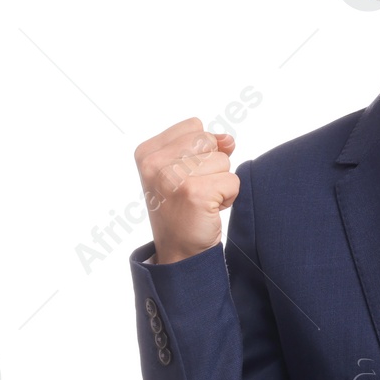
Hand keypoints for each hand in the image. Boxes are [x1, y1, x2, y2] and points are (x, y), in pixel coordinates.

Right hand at [134, 118, 238, 264]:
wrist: (179, 252)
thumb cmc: (182, 209)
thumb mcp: (184, 170)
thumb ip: (205, 145)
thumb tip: (228, 139)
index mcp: (147, 152)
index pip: (195, 127)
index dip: (201, 151)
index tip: (186, 176)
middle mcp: (154, 163)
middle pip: (209, 141)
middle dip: (212, 166)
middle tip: (195, 190)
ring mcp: (173, 177)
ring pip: (223, 161)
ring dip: (220, 183)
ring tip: (200, 201)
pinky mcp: (195, 193)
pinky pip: (232, 182)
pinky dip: (228, 198)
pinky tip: (209, 210)